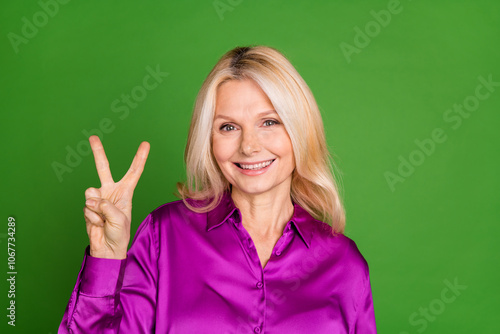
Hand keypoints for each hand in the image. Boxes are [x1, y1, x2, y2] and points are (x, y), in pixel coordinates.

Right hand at [83, 136, 149, 258]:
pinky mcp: (88, 206)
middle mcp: (111, 191)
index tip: (145, 144)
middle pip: (104, 168)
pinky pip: (86, 208)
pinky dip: (92, 218)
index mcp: (125, 192)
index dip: (139, 158)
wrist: (107, 248)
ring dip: (96, 208)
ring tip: (103, 219)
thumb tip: (93, 198)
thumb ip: (107, 207)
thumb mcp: (119, 219)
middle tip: (92, 137)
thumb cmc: (119, 233)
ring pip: (90, 192)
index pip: (134, 172)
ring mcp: (98, 198)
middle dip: (98, 152)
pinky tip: (97, 224)